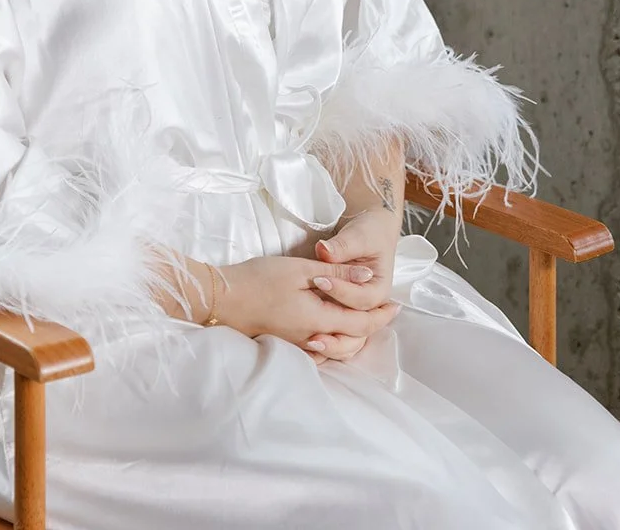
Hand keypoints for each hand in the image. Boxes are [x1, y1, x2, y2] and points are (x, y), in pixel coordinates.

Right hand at [217, 253, 397, 360]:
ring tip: (364, 318)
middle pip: (352, 341)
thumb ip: (336, 273)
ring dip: (354, 335)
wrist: (221, 299)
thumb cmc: (259, 279)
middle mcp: (311, 340)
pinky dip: (334, 342)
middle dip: (372, 327)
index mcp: (318, 320)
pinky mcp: (285, 345)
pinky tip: (333, 328)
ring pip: (337, 349)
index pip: (361, 324)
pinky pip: (319, 351)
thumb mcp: (300, 268)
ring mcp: (297, 346)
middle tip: (386, 311)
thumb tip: (366, 275)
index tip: (397, 305)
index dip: (381, 316)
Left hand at [305, 207, 402, 363]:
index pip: (362, 298)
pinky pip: (336, 333)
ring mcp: (356, 312)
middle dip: (336, 334)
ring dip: (331, 344)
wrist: (370, 231)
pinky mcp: (343, 312)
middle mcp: (370, 306)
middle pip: (358, 329)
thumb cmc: (369, 232)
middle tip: (313, 335)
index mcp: (379, 288)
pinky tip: (307, 346)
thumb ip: (342, 246)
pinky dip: (325, 342)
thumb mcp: (359, 236)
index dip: (341, 291)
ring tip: (311, 343)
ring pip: (348, 339)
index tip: (319, 281)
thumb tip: (324, 251)